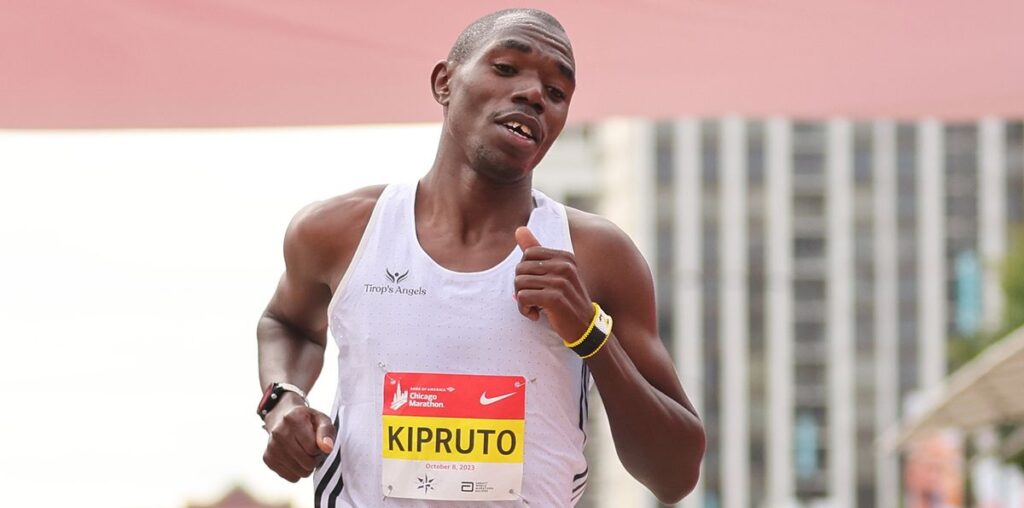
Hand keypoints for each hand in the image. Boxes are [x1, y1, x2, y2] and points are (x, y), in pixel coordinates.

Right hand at [262, 394, 335, 482]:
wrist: (283, 418)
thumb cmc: (306, 421)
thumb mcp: (321, 419)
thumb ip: (327, 432)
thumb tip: (327, 448)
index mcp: (293, 419)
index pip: (314, 448)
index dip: (320, 448)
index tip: (318, 441)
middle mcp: (278, 433)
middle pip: (308, 463)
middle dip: (315, 458)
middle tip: (312, 448)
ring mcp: (271, 447)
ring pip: (300, 473)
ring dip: (307, 466)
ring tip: (304, 452)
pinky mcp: (268, 459)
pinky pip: (292, 477)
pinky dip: (297, 471)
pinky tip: (295, 458)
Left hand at [514, 226, 594, 341]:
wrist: (585, 327)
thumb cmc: (566, 300)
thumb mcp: (554, 274)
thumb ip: (536, 251)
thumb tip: (519, 229)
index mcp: (565, 257)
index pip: (528, 254)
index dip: (526, 272)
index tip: (536, 286)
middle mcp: (564, 266)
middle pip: (521, 269)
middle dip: (521, 287)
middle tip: (533, 299)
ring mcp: (560, 282)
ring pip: (519, 283)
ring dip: (522, 301)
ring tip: (535, 308)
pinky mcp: (554, 298)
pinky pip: (522, 297)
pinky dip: (524, 309)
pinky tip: (535, 315)